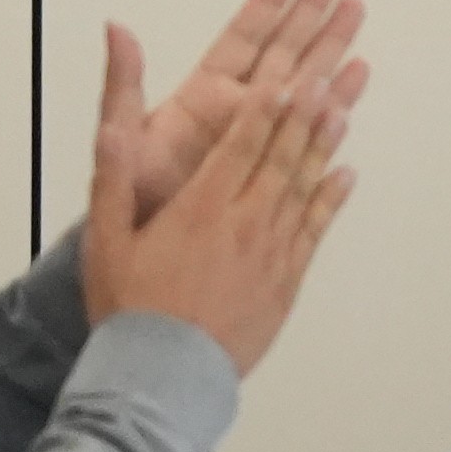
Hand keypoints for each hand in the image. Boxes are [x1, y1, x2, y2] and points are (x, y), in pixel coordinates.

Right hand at [87, 13, 358, 375]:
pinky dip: (331, 199)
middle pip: (281, 156)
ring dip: (324, 145)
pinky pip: (314, 231)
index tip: (286, 76)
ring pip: (304, 187)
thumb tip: (112, 127)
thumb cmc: (129, 308)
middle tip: (327, 76)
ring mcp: (271, 252)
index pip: (240, 143)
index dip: (266, 107)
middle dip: (304, 113)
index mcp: (201, 207)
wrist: (164, 375)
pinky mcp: (286, 281)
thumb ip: (112, 178)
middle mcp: (243, 222)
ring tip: (343, 108)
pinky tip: (345, 175)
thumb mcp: (105, 240)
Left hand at [99, 0, 365, 231]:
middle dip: (310, 12)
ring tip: (357, 10)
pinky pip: (316, 127)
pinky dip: (338, 102)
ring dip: (331, 47)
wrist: (153, 254)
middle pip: (283, 49)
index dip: (267, 2)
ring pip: (306, 80)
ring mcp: (264, 135)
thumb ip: (123, 84)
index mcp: (206, 94)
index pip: (243, 37)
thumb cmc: (135, 195)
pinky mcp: (282, 166)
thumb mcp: (122, 135)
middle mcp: (240, 107)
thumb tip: (115, 27)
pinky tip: (357, 78)